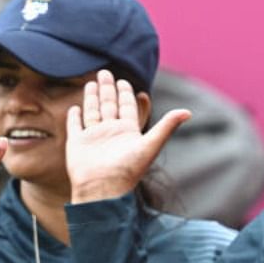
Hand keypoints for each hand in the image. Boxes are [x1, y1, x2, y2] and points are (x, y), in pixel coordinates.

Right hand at [65, 69, 189, 202]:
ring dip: (92, 98)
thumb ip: (166, 127)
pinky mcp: (77, 144)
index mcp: (127, 132)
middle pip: (109, 105)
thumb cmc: (128, 170)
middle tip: (105, 72)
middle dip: (108, 89)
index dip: (127, 94)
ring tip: (92, 82)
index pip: (127, 107)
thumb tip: (188, 112)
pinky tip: (75, 108)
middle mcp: (110, 133)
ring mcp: (93, 138)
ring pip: (93, 112)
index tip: (125, 82)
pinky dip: (74, 117)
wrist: (103, 190)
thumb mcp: (150, 145)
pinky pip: (75, 126)